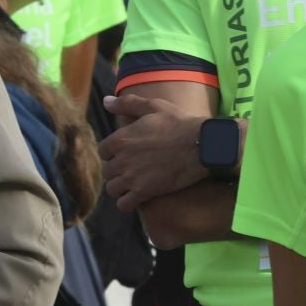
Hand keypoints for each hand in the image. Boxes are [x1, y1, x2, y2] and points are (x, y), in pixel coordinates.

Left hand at [99, 94, 208, 210]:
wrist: (201, 144)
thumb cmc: (179, 123)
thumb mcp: (153, 106)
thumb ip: (126, 104)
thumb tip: (106, 101)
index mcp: (121, 138)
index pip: (103, 151)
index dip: (113, 152)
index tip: (125, 153)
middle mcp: (121, 159)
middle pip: (107, 171)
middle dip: (117, 170)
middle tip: (131, 169)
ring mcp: (131, 177)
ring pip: (112, 189)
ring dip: (120, 187)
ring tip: (132, 185)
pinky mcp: (144, 192)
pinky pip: (124, 204)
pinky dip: (127, 203)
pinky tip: (137, 198)